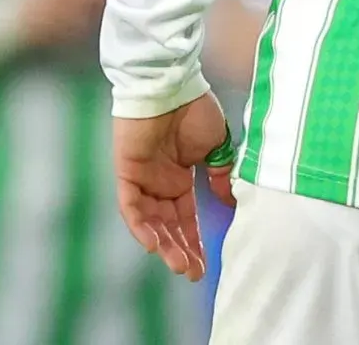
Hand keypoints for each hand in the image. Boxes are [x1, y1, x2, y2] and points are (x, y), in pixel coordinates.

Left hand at [114, 93, 235, 282]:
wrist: (171, 85)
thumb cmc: (195, 110)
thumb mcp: (217, 146)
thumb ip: (221, 174)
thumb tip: (231, 202)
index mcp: (180, 179)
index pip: (186, 219)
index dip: (196, 241)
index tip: (206, 264)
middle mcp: (160, 184)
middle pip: (168, 227)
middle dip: (180, 251)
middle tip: (192, 273)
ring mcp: (142, 180)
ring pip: (150, 223)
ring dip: (163, 245)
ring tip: (178, 265)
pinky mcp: (126, 173)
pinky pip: (130, 207)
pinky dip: (141, 227)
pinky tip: (153, 245)